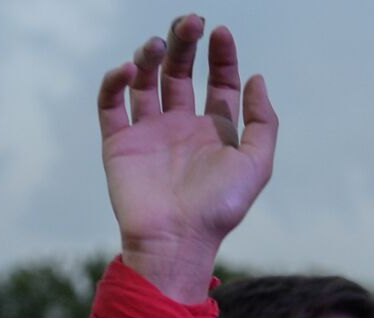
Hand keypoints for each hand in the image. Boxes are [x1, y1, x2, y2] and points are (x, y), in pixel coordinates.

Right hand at [99, 14, 276, 301]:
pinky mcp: (119, 143)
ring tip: (157, 46)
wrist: (175, 240)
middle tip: (189, 22)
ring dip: (150, 55)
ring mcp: (148, 133)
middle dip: (184, 43)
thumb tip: (256, 78)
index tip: (220, 33)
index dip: (221, 55)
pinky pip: (111, 103)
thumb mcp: (256, 165)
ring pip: (146, 80)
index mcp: (214, 131)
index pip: (218, 81)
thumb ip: (263, 122)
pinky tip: (130, 71)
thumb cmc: (218, 209)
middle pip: (181, 71)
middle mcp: (180, 128)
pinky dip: (116, 81)